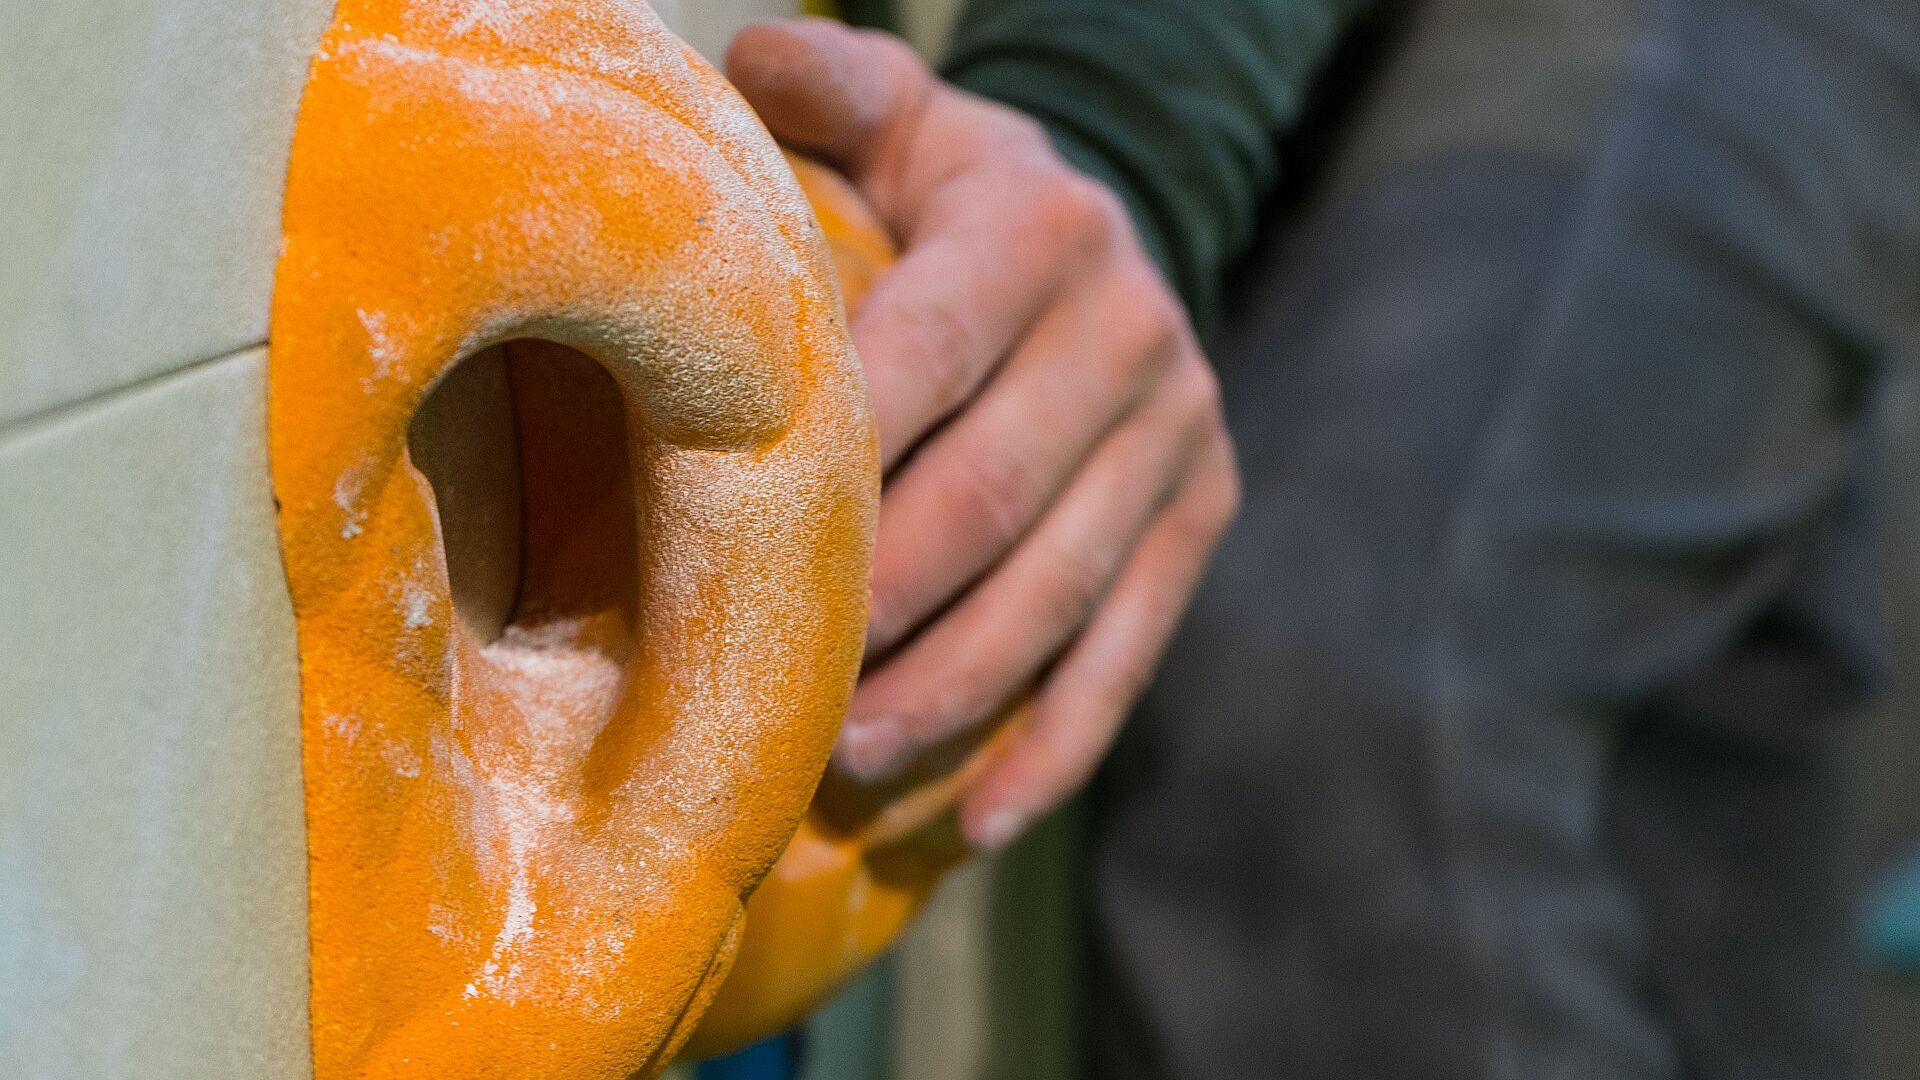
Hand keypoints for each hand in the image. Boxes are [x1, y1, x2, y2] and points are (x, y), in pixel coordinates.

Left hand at [728, 18, 1238, 850]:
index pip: (920, 357)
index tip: (731, 562)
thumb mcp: (910, 123)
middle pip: (992, 500)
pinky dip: (1052, 744)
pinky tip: (971, 821)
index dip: (832, 466)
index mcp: (1038, 230)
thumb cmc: (961, 202)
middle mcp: (1130, 331)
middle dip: (882, 612)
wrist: (1118, 242)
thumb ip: (834, 93)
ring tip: (847, 769)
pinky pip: (1130, 650)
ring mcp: (1182, 433)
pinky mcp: (1207, 512)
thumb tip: (744, 63)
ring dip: (952, 698)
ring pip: (1059, 594)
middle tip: (778, 700)